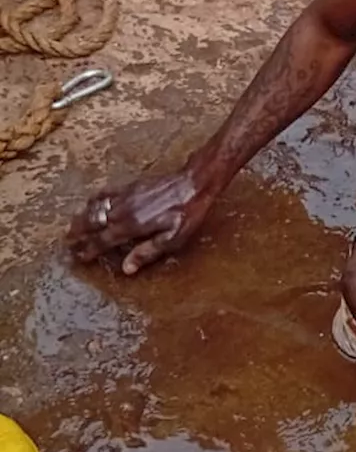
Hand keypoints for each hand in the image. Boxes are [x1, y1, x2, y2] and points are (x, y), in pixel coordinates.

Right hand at [68, 167, 216, 276]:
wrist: (192, 182)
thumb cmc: (186, 213)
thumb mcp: (173, 239)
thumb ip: (147, 252)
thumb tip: (126, 268)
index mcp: (131, 225)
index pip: (102, 241)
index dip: (88, 250)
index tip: (78, 257)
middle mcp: (122, 210)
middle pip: (92, 223)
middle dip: (77, 234)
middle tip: (67, 244)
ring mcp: (124, 195)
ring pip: (94, 208)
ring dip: (81, 218)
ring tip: (71, 227)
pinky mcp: (129, 186)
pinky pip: (104, 193)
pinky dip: (93, 201)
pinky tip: (90, 204)